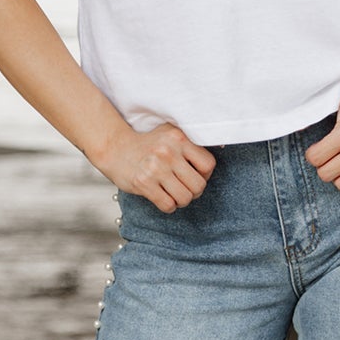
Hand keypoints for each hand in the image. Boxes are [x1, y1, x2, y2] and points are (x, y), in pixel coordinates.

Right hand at [95, 120, 216, 212]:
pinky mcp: (143, 183)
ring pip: (185, 198)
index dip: (205, 175)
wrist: (115, 148)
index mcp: (179, 138)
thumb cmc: (148, 144)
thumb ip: (193, 140)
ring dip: (181, 200)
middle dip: (194, 192)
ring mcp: (155, 168)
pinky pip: (168, 205)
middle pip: (199, 186)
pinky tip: (161, 197)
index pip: (208, 165)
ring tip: (173, 193)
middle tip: (184, 188)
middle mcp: (168, 151)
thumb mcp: (171, 133)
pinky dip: (168, 206)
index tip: (194, 175)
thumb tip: (224, 147)